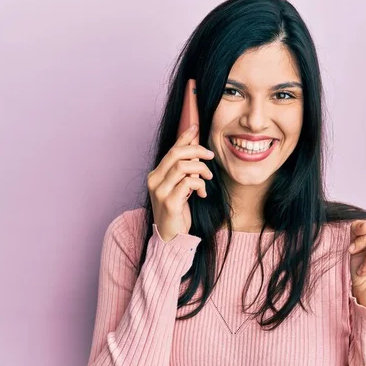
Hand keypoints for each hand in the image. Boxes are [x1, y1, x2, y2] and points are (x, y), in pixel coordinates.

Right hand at [147, 124, 214, 241]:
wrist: (172, 238)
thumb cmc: (178, 213)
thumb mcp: (182, 188)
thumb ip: (186, 172)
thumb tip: (197, 152)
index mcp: (156, 175)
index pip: (171, 150)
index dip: (184, 137)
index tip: (196, 127)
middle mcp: (154, 181)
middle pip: (176, 154)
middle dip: (196, 150)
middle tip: (211, 156)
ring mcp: (160, 191)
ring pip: (183, 166)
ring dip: (200, 169)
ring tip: (207, 179)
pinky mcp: (169, 202)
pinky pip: (188, 183)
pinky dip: (199, 185)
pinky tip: (202, 194)